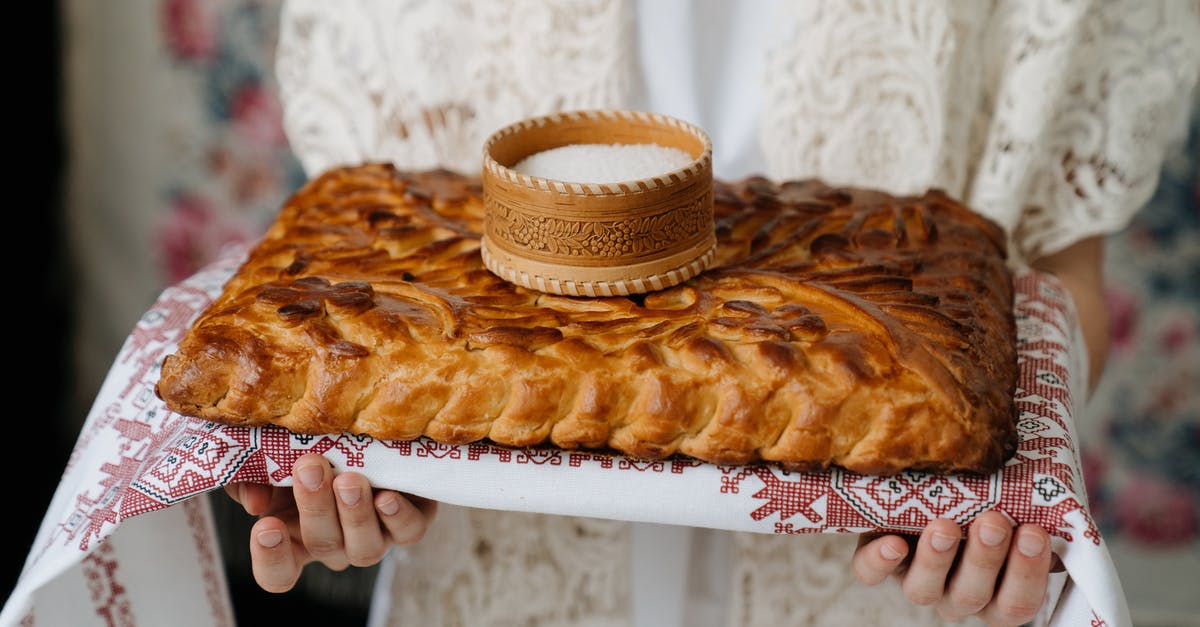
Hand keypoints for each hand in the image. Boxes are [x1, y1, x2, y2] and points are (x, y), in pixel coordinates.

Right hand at [224, 453, 437, 592]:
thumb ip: (251, 477)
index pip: (279, 573)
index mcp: (297, 537)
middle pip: (322, 545)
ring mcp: (374, 537)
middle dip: (314, 506)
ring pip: (364, 548)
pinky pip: (407, 532)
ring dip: (354, 514)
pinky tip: (387, 496)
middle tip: (309, 468)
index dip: (271, 559)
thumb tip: (256, 503)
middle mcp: (336, 544)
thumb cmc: (315, 447)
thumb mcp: (272, 456)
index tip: (266, 527)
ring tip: (350, 480)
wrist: (374, 431)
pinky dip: (397, 517)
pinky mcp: (410, 522)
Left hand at [851, 511, 1054, 625]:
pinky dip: (880, 562)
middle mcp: (958, 595)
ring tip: (945, 526)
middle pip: (972, 595)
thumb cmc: (989, 496)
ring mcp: (917, 580)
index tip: (1035, 532)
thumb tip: (1057, 495)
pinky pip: (871, 572)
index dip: (1027, 574)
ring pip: (924, 590)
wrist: (933, 479)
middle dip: (985, 558)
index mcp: (999, 593)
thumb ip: (1033, 509)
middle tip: (993, 523)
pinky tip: (893, 542)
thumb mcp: (1016, 504)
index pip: (1017, 603)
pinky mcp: (877, 561)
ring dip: (937, 558)